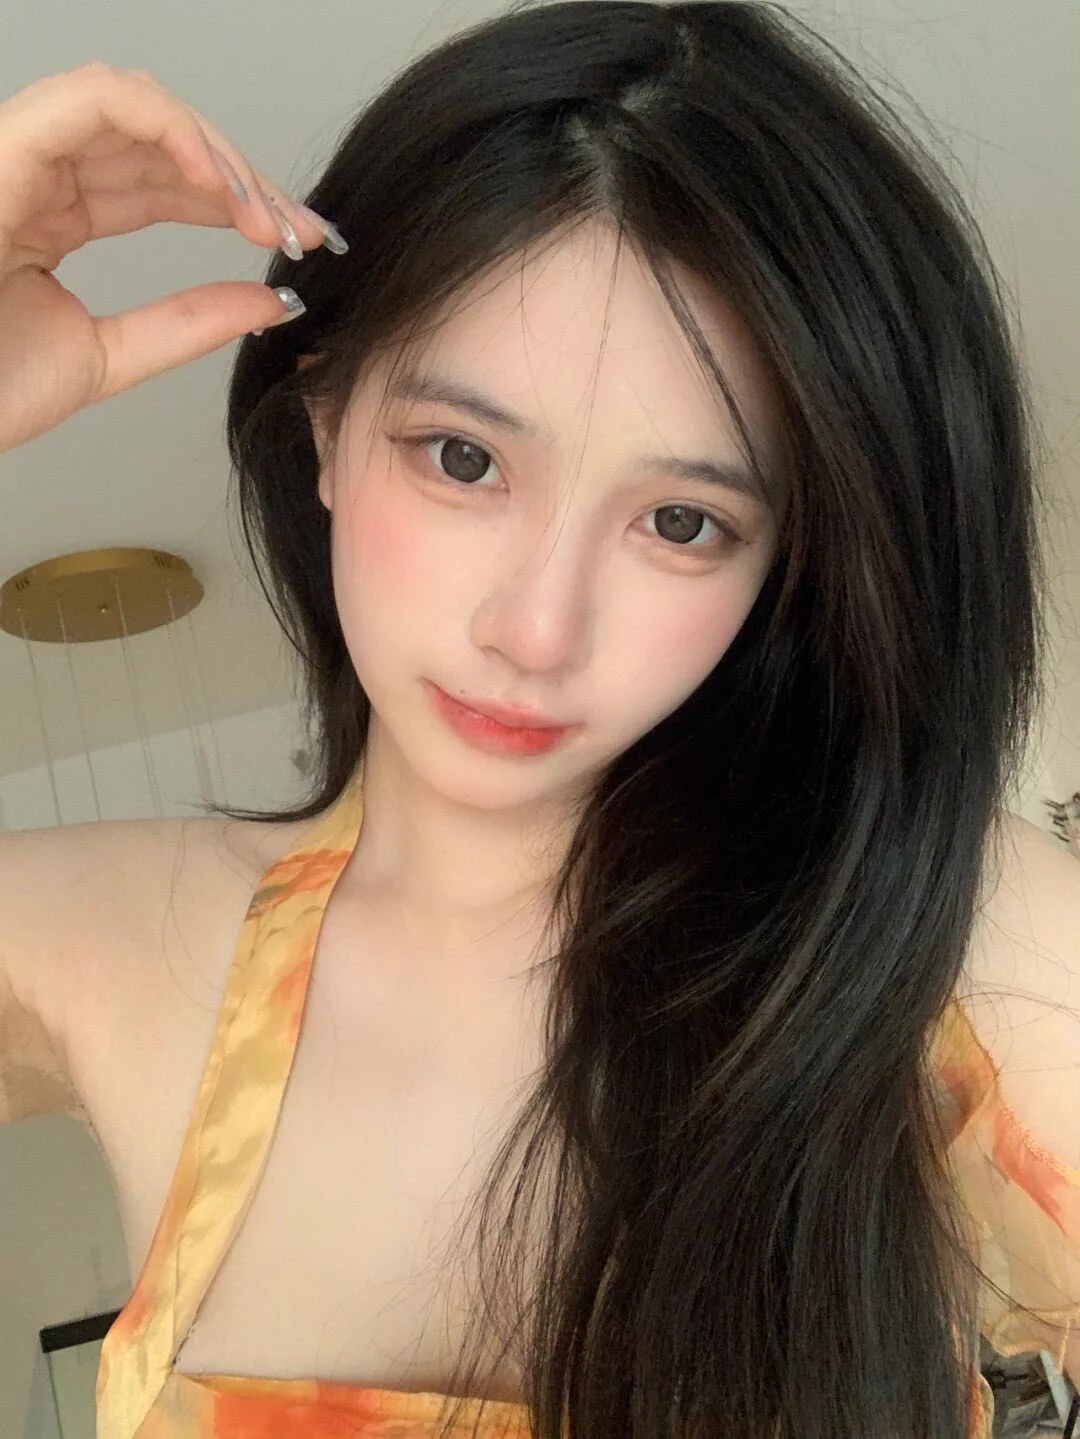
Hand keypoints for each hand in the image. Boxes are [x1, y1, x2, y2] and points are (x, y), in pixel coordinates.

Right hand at [0, 62, 331, 453]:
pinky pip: (90, 102)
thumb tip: (271, 301)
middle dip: (240, 176)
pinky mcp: (4, 151)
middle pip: (159, 139)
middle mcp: (39, 174)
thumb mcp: (108, 358)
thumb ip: (185, 325)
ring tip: (264, 214)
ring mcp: (18, 155)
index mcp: (56, 215)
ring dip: (214, 151)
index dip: (234, 200)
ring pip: (134, 106)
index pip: (162, 182)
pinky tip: (216, 181)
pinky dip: (165, 128)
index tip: (297, 240)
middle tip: (301, 228)